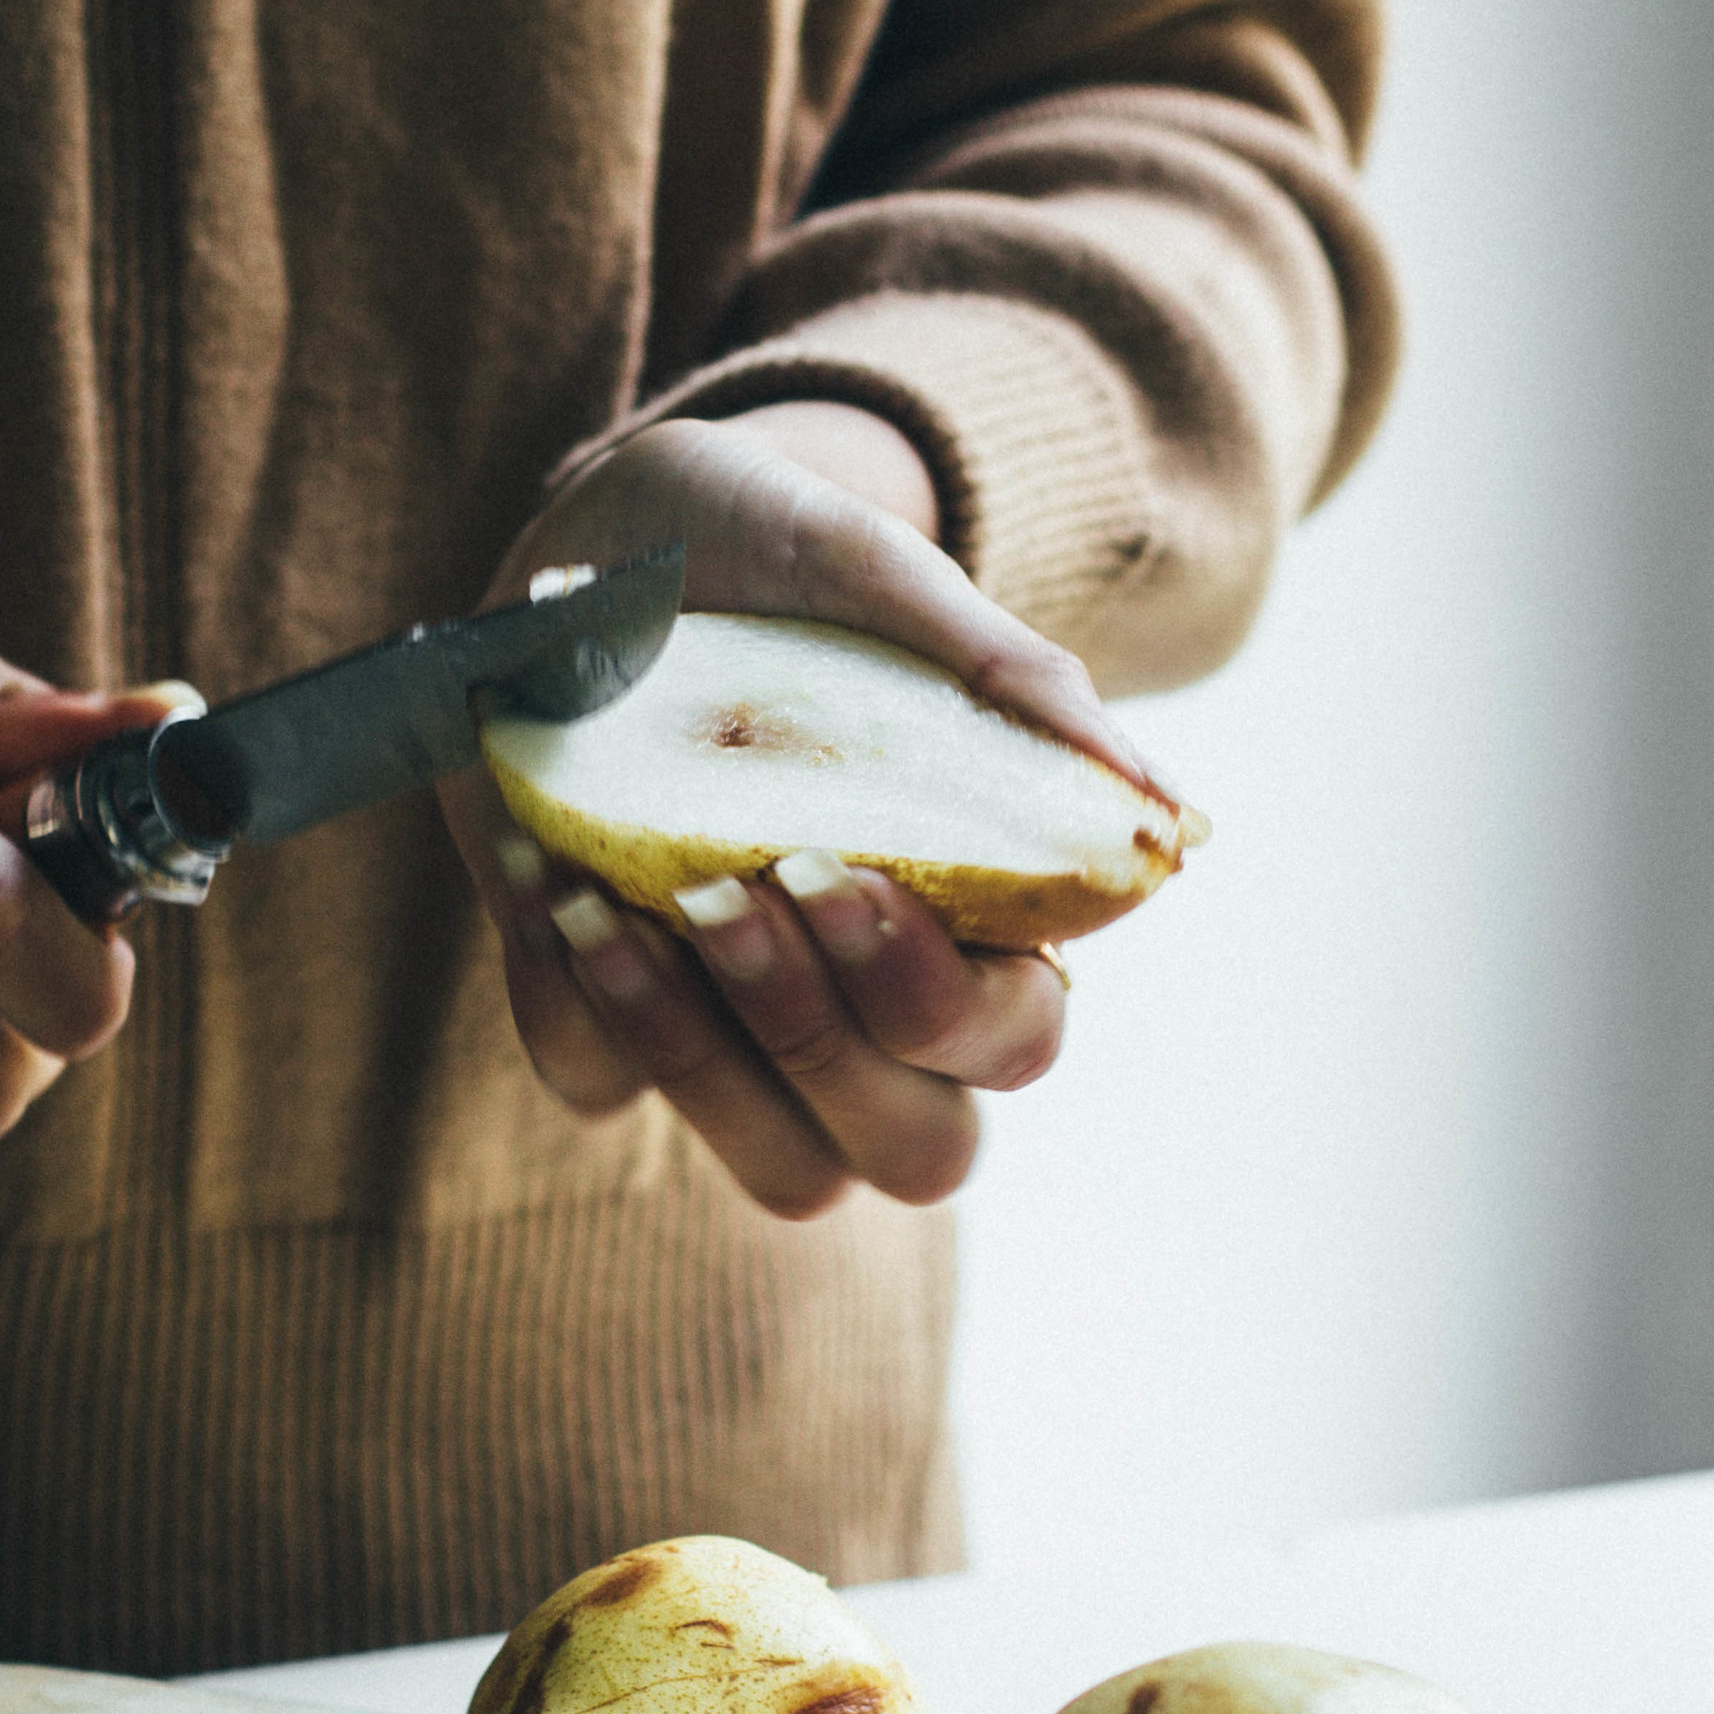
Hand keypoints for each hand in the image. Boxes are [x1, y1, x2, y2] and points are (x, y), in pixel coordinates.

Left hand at [437, 407, 1152, 1219]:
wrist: (601, 546)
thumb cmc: (771, 563)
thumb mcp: (872, 576)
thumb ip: (1014, 685)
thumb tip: (1171, 814)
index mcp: (984, 927)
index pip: (1012, 1043)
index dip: (932, 995)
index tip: (838, 870)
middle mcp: (876, 1014)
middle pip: (916, 1155)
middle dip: (820, 1044)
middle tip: (729, 898)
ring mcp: (743, 1037)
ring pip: (780, 1167)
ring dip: (693, 1052)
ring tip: (614, 907)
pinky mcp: (611, 1022)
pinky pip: (599, 1083)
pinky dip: (567, 991)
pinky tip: (542, 872)